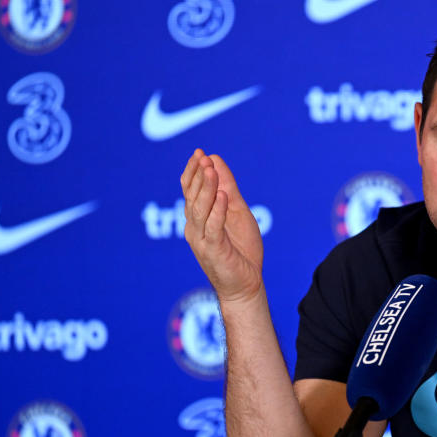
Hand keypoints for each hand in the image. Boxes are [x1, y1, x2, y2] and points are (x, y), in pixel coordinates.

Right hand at [180, 149, 263, 302]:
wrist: (246, 284)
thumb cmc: (241, 249)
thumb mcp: (238, 212)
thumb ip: (228, 189)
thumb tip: (217, 162)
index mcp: (199, 218)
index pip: (191, 190)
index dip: (193, 172)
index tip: (200, 153)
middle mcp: (195, 228)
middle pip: (193, 197)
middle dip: (198, 176)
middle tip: (203, 157)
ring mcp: (201, 240)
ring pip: (200, 210)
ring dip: (206, 189)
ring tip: (210, 170)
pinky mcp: (213, 251)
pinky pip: (213, 228)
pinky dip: (217, 212)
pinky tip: (223, 197)